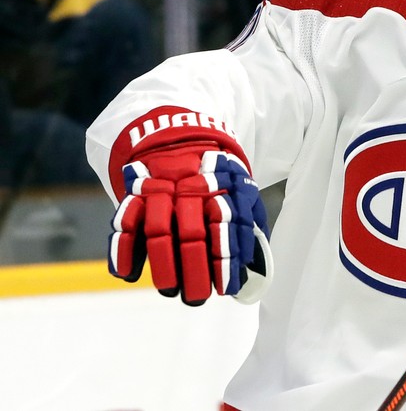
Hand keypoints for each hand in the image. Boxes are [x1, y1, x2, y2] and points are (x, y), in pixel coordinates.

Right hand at [108, 110, 271, 304]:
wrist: (185, 138)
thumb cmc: (220, 180)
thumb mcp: (243, 193)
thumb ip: (247, 230)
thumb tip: (251, 277)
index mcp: (224, 189)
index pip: (226, 228)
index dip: (225, 261)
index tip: (226, 289)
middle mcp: (192, 189)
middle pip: (192, 232)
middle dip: (194, 269)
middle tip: (196, 298)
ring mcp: (162, 189)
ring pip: (158, 229)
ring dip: (162, 264)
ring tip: (169, 290)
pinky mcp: (135, 192)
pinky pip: (125, 221)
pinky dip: (122, 249)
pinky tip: (129, 274)